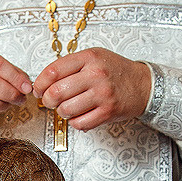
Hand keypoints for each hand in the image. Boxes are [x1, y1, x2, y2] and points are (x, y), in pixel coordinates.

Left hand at [33, 49, 150, 131]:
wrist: (142, 84)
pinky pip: (79, 123)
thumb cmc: (114, 71)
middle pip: (55, 93)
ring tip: (68, 107)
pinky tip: (80, 114)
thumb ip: (69, 66)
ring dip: (61, 112)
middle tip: (50, 101)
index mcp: (89, 58)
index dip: (39, 84)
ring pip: (65, 110)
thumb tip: (42, 82)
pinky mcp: (107, 112)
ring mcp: (102, 95)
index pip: (53, 72)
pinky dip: (75, 122)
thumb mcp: (93, 57)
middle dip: (47, 100)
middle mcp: (95, 75)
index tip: (38, 89)